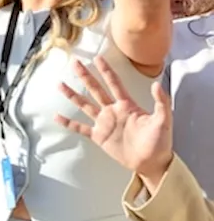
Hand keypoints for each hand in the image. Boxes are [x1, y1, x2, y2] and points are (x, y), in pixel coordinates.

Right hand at [55, 56, 173, 186]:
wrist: (152, 162)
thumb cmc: (160, 141)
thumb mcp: (164, 120)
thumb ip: (161, 102)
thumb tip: (156, 85)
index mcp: (127, 105)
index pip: (114, 84)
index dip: (106, 71)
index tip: (98, 58)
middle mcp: (113, 111)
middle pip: (96, 90)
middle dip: (85, 76)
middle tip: (75, 63)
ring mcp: (104, 123)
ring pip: (84, 105)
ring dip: (72, 95)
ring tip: (60, 85)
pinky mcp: (99, 136)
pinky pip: (80, 128)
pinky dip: (68, 123)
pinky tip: (57, 117)